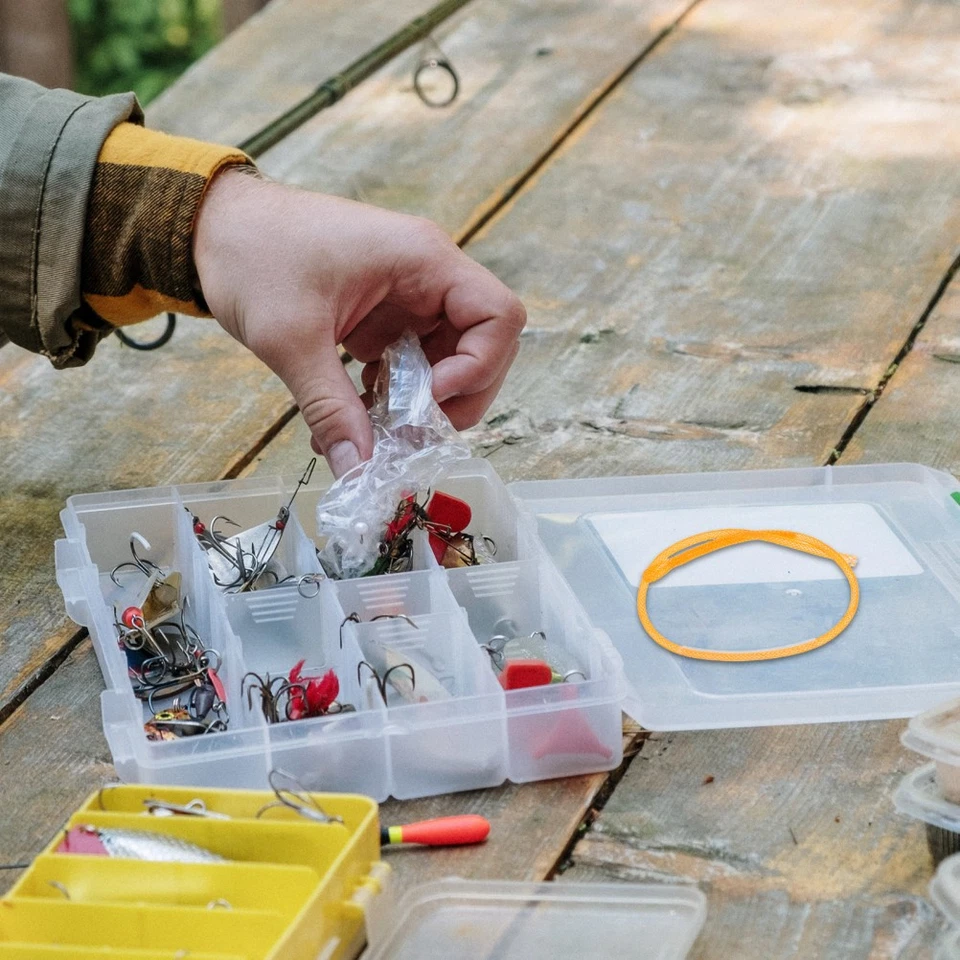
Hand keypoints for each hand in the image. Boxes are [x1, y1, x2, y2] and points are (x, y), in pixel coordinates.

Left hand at [193, 169, 525, 476]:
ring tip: (380, 431)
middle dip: (457, 397)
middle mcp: (427, 275)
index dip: (479, 368)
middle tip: (411, 432)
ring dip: (424, 402)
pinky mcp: (385, 315)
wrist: (210, 227)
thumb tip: (360, 472)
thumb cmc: (253, 256)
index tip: (429, 399)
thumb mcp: (292, 339)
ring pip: (450, 360)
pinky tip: (358, 414)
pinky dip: (395, 395)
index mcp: (423, 259)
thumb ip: (331, 408)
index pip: (499, 317)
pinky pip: (412, 363)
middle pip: (484, 345)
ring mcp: (408, 296)